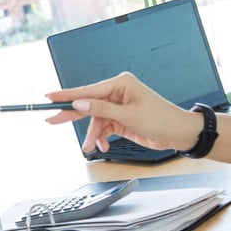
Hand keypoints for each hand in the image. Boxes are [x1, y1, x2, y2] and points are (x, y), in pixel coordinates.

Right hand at [45, 72, 198, 152]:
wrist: (180, 134)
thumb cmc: (161, 119)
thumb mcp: (128, 116)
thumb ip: (101, 110)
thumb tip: (79, 104)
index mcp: (120, 84)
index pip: (88, 90)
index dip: (67, 95)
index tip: (50, 97)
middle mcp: (117, 93)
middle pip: (88, 104)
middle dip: (71, 115)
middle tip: (52, 119)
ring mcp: (119, 107)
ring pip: (95, 120)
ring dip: (92, 134)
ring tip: (88, 147)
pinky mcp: (121, 119)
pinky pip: (103, 127)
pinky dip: (100, 137)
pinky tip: (101, 145)